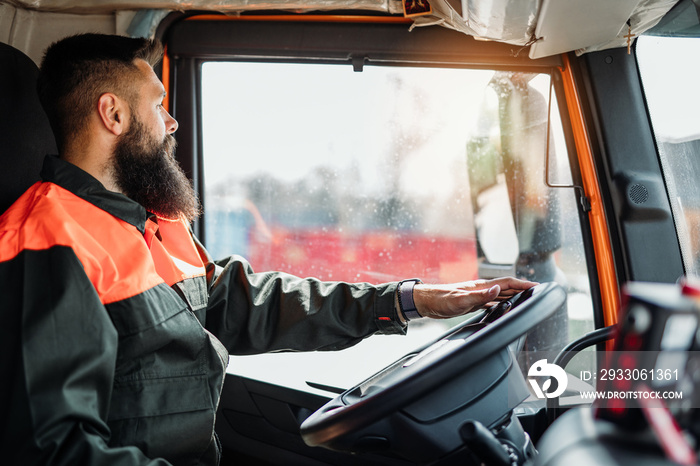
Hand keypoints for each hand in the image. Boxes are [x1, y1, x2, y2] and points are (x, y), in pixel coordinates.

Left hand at [411, 277, 537, 319]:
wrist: (426, 302)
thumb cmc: (440, 300)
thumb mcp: (460, 300)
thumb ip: (480, 296)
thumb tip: (498, 289)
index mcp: (481, 286)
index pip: (507, 282)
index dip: (523, 284)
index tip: (537, 286)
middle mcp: (482, 289)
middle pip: (507, 287)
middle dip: (523, 288)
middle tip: (538, 292)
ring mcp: (478, 295)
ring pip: (501, 294)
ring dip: (514, 295)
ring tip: (527, 298)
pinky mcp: (473, 302)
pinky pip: (492, 302)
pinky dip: (502, 303)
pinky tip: (505, 307)